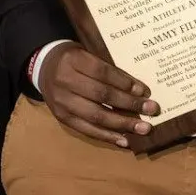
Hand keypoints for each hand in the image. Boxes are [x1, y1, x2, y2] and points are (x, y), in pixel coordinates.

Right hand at [39, 42, 157, 146]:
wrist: (43, 67)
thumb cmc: (74, 59)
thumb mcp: (88, 54)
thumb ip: (108, 68)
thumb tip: (138, 89)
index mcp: (74, 60)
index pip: (103, 72)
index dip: (124, 82)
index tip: (144, 90)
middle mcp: (65, 81)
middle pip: (101, 95)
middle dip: (129, 104)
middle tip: (152, 109)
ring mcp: (62, 102)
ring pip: (96, 115)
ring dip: (122, 124)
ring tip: (143, 128)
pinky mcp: (62, 117)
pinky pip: (86, 130)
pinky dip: (107, 136)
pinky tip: (124, 140)